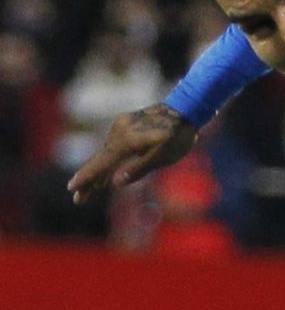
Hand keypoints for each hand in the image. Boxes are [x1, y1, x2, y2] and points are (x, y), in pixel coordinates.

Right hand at [67, 103, 196, 203]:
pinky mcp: (125, 125)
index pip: (102, 162)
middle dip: (88, 180)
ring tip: (87, 192)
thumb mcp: (163, 156)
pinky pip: (112, 146)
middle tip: (77, 200)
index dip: (87, 176)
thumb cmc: (178, 136)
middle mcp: (119, 131)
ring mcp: (121, 126)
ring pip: (105, 153)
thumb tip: (116, 182)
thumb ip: (139, 168)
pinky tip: (105, 176)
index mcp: (127, 140)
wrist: (186, 109)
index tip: (72, 188)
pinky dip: (107, 161)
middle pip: (99, 159)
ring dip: (97, 172)